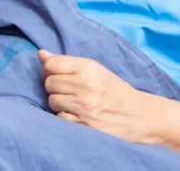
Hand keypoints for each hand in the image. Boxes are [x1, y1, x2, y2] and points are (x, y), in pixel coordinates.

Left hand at [39, 50, 158, 144]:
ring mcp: (83, 107)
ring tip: (72, 102)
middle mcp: (85, 86)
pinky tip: (76, 114)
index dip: (48, 69)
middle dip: (53, 85)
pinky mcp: (83, 125)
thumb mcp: (96, 70)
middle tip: (66, 89)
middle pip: (49, 82)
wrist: (139, 116)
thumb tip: (40, 54)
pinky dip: (64, 116)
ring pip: (52, 100)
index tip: (53, 73)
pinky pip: (59, 117)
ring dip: (58, 102)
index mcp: (88, 68)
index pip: (52, 64)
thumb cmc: (115, 91)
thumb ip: (67, 62)